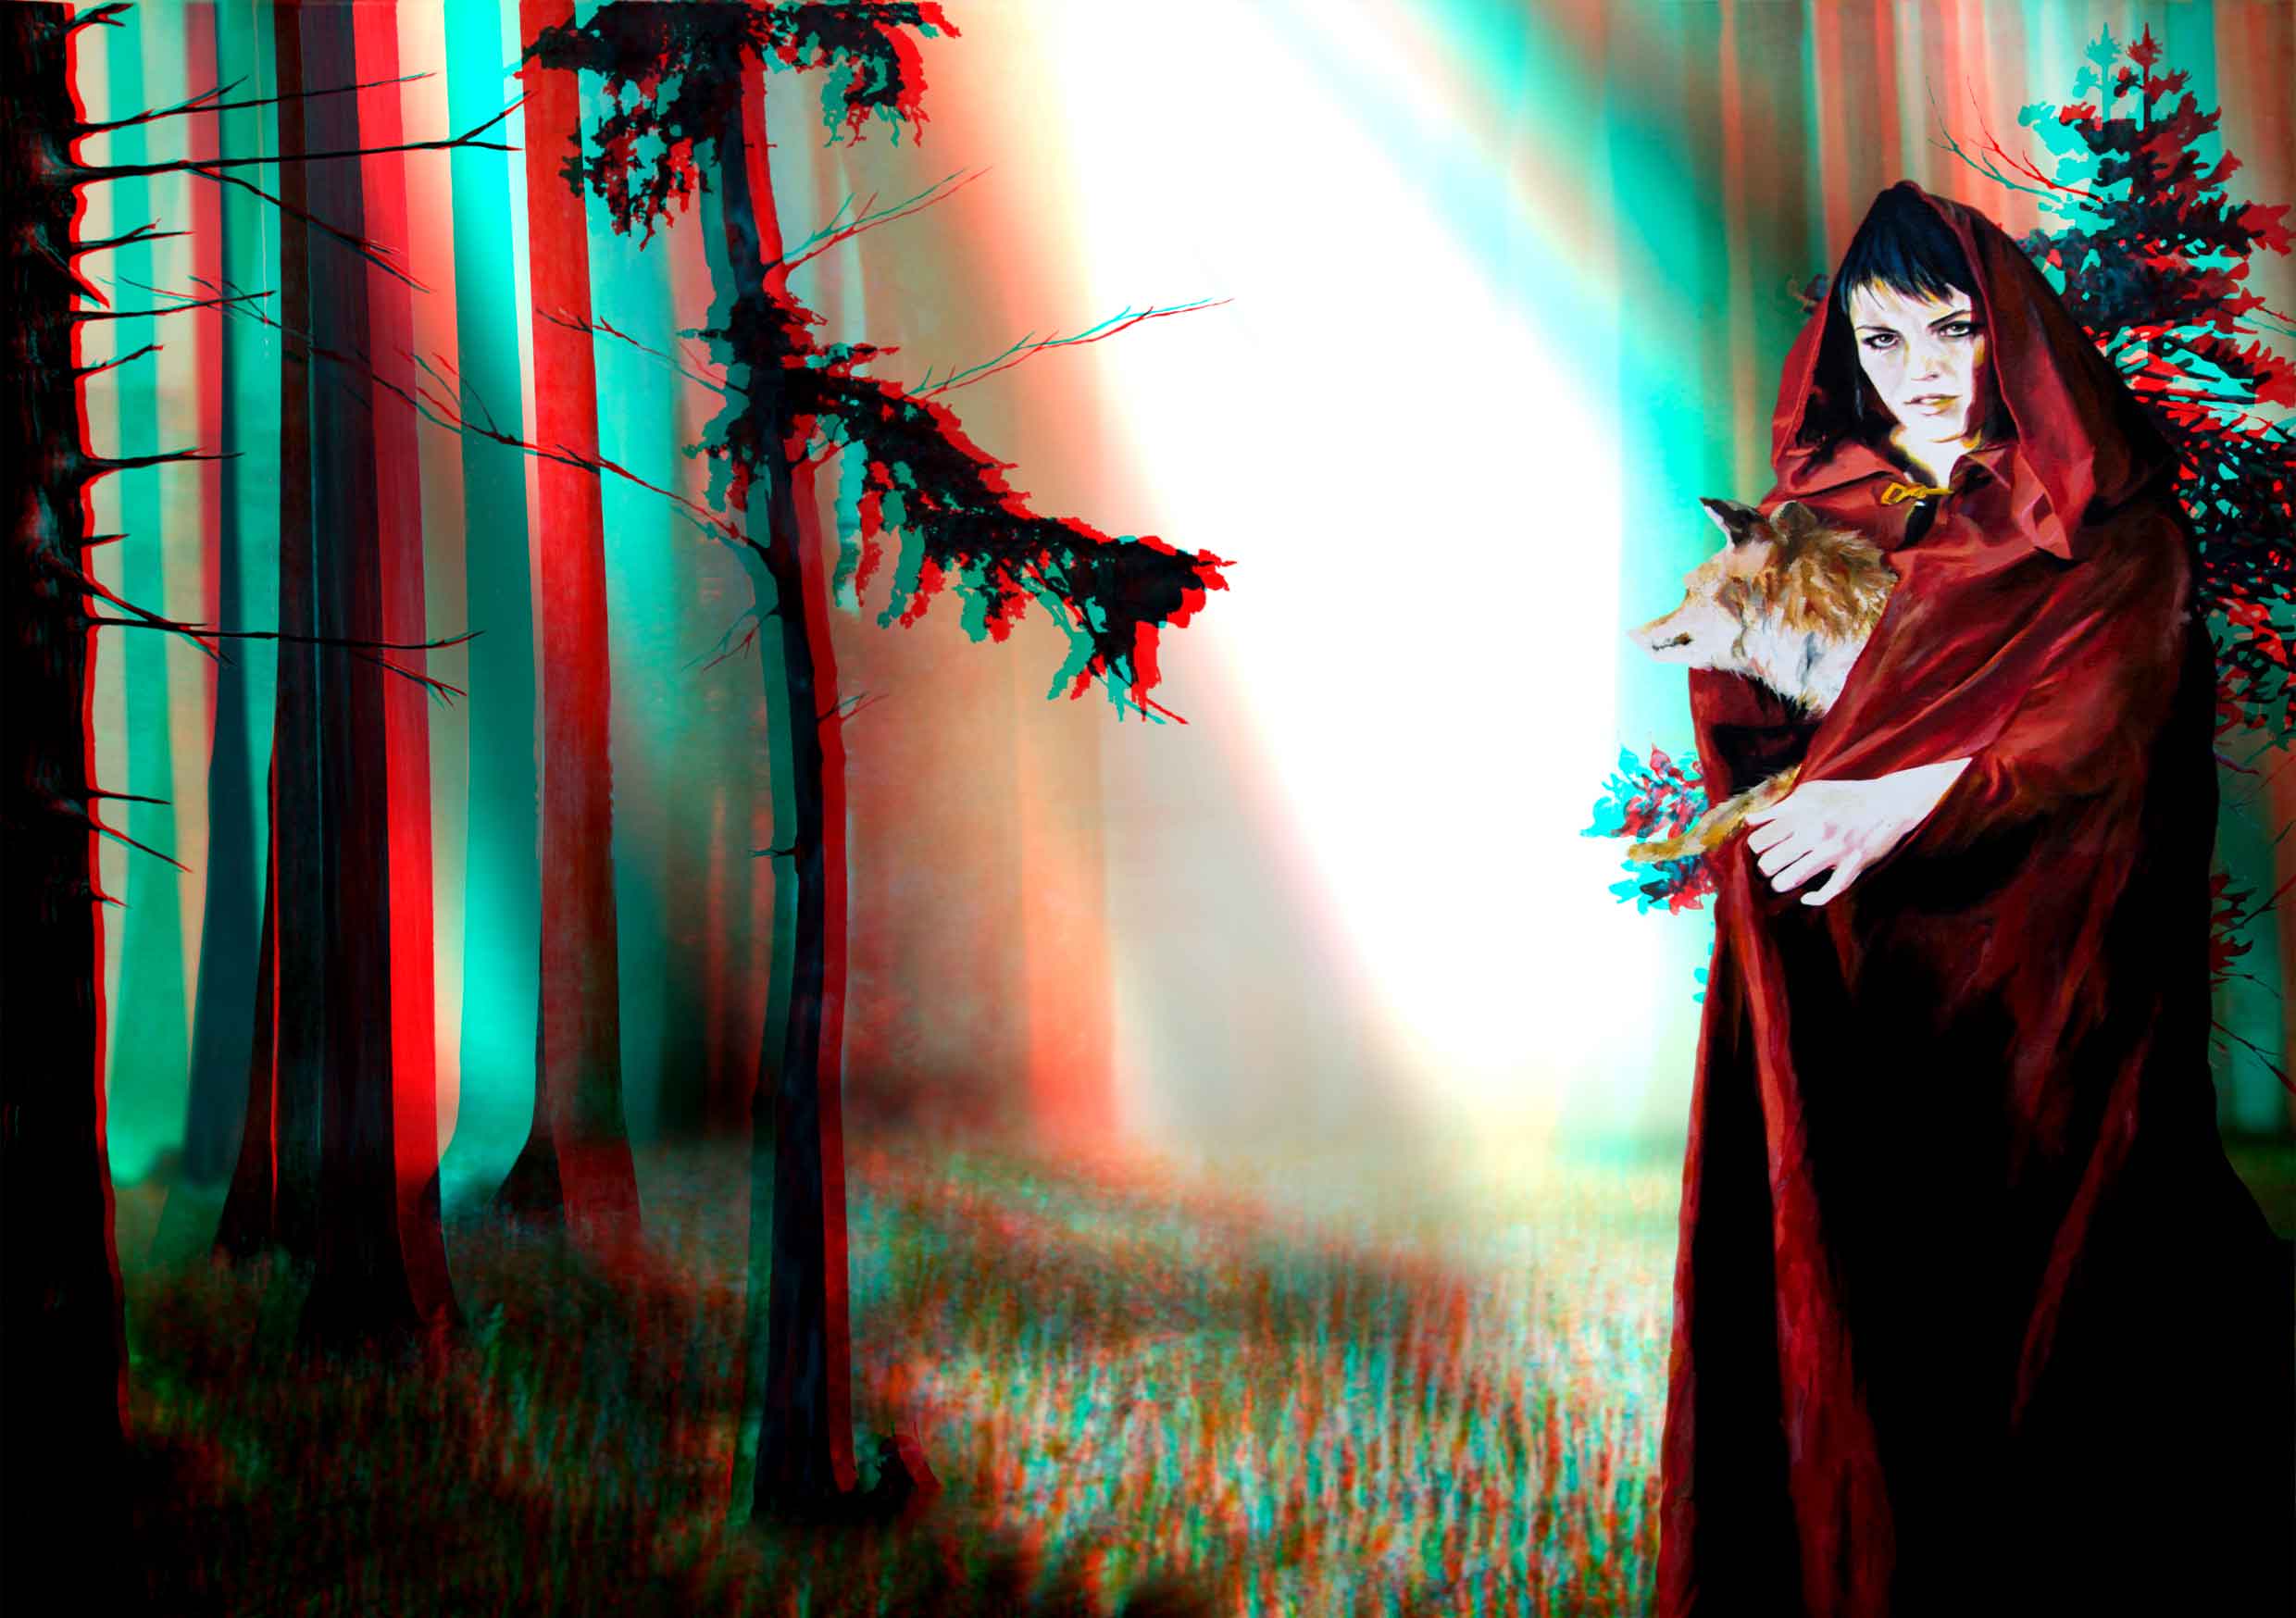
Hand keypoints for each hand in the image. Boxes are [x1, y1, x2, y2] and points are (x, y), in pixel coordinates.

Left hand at [1741, 759, 1973, 905]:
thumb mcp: (1809, 792)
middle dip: (1765, 869)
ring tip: (1782, 881)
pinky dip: (1813, 898)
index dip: (1755, 848)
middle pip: (1769, 863)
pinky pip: (1828, 892)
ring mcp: (1835, 851)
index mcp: (1801, 812)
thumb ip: (1778, 807)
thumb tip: (1749, 820)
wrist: (1890, 801)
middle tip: (1771, 867)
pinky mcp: (1853, 865)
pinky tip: (1806, 897)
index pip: (1758, 840)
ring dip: (1781, 884)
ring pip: (1790, 879)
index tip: (1763, 849)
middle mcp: (1815, 832)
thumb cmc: (1846, 796)